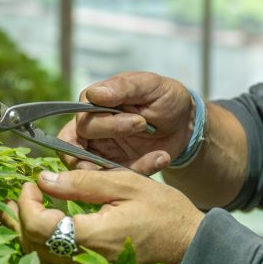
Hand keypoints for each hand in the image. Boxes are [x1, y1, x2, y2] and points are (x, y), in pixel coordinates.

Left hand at [9, 168, 204, 263]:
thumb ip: (83, 182)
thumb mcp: (126, 185)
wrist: (191, 245)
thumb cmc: (164, 212)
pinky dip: (43, 246)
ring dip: (26, 233)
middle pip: (33, 246)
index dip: (27, 203)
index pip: (39, 225)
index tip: (30, 182)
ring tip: (17, 210)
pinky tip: (41, 229)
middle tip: (18, 193)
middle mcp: (86, 262)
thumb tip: (43, 179)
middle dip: (19, 217)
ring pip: (41, 260)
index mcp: (93, 236)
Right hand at [57, 72, 195, 174]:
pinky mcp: (116, 168)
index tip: (139, 120)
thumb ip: (123, 87)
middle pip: (78, 144)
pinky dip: (141, 170)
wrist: (184, 122)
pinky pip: (118, 178)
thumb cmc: (163, 96)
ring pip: (93, 168)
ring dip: (120, 166)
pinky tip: (162, 158)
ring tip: (153, 158)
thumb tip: (94, 94)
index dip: (106, 124)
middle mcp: (91, 129)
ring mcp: (101, 152)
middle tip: (142, 126)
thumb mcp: (149, 85)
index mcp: (92, 105)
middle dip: (114, 135)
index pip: (81, 120)